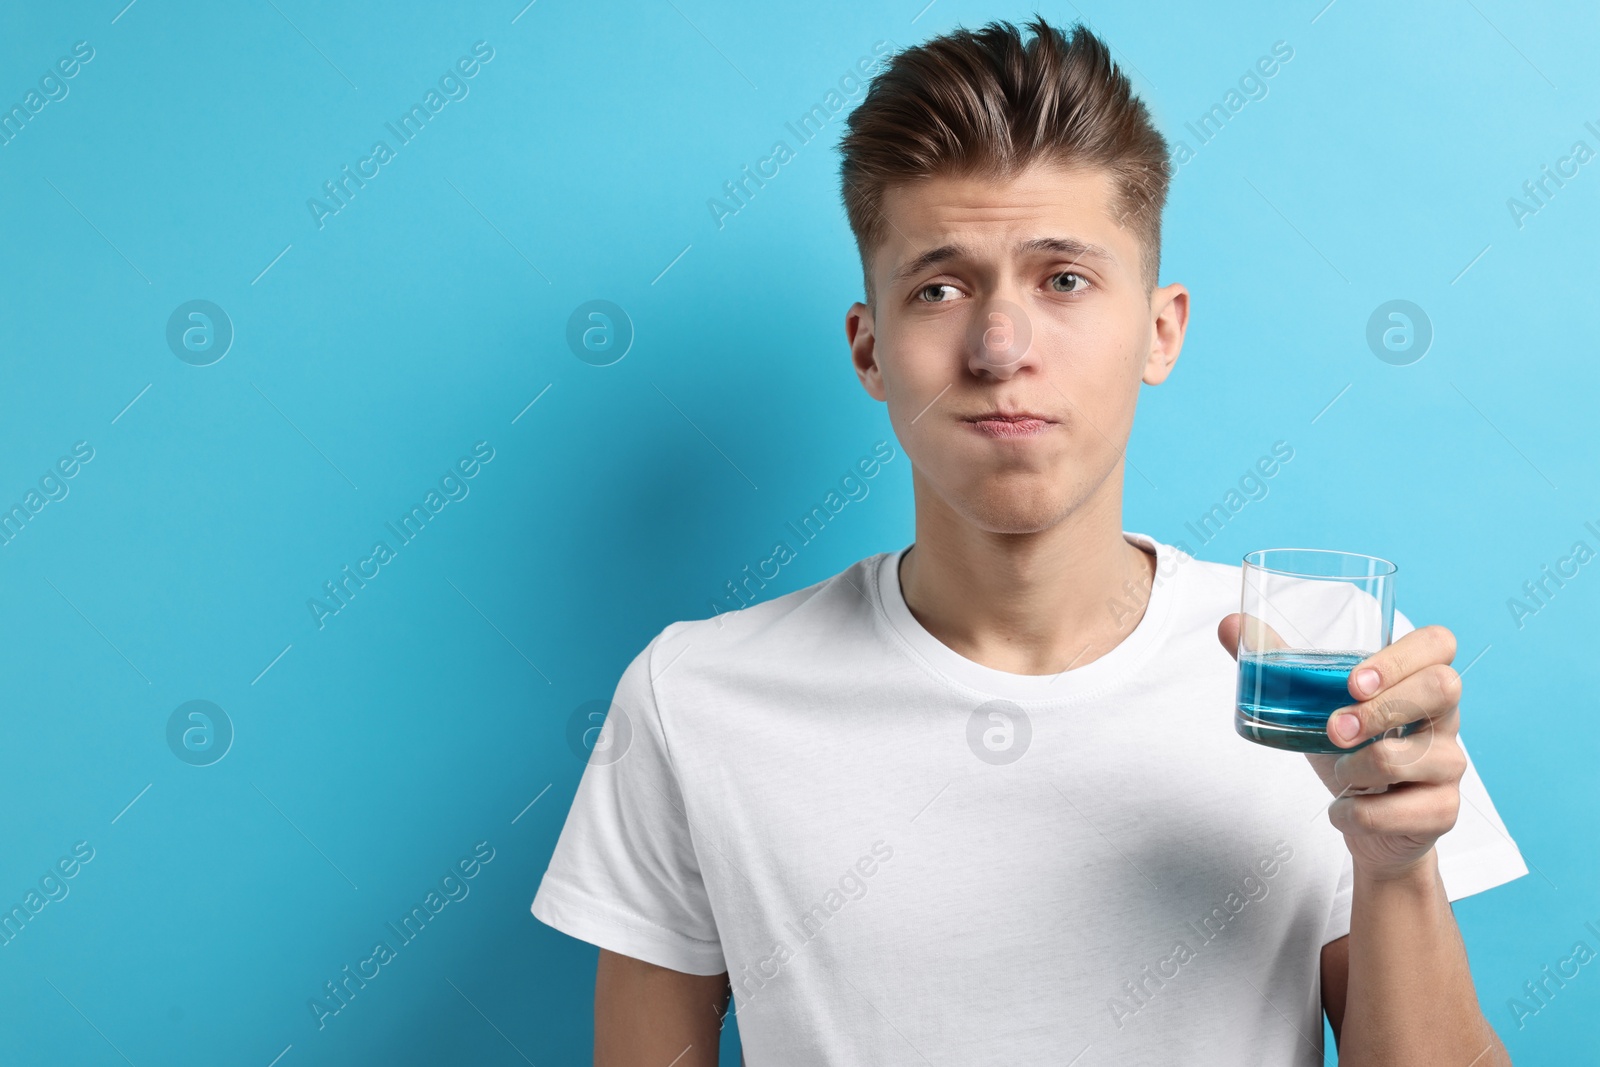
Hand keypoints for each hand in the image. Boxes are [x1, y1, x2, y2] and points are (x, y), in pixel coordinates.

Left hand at [1217, 614, 1466, 881]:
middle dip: (1381, 709)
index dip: (1401, 655)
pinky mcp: (1443, 810)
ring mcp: (1450, 764)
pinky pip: (1405, 810)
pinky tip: (1344, 809)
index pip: (1438, 643)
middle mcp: (1444, 717)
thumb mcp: (1314, 705)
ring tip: (1339, 773)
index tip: (1352, 681)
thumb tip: (1229, 623)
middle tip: (1334, 730)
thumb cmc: (1347, 751)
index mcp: (1415, 680)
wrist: (1369, 824)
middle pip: (1444, 687)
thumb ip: (1277, 662)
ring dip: (1361, 768)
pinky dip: (1359, 813)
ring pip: (1422, 757)